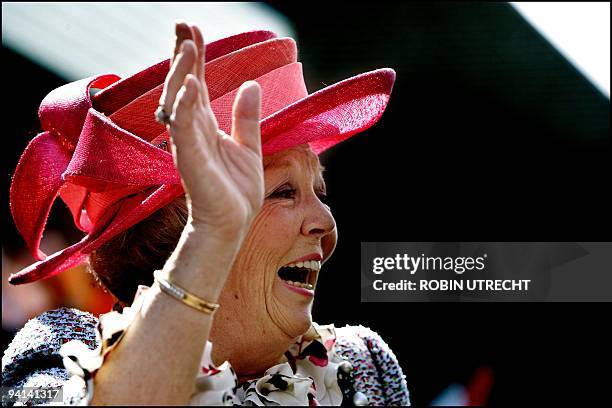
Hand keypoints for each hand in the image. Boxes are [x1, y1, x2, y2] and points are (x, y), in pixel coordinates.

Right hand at [159, 22, 263, 240]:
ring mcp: (189, 144)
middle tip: (182, 26)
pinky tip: (188, 85)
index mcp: (205, 125)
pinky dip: (184, 106)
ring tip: (186, 46)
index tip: (191, 29)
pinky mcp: (190, 160)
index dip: (195, 57)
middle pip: (182, 85)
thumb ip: (246, 118)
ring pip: (179, 102)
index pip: (197, 83)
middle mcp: (192, 130)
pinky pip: (183, 129)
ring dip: (181, 73)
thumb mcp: (249, 147)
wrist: (233, 223)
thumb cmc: (236, 190)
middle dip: (182, 55)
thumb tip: (251, 84)